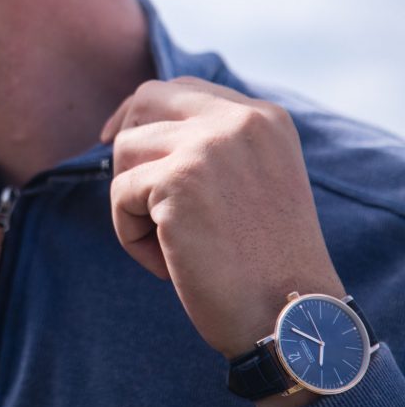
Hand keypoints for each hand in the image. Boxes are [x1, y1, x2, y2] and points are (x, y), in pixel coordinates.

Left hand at [100, 77, 344, 360]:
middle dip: (124, 140)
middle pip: (146, 99)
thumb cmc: (265, 265)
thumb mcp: (253, 183)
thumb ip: (213, 148)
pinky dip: (130, 235)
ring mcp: (208, 146)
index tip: (115, 139)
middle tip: (128, 191)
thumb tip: (133, 129)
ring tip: (167, 243)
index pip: (183, 89)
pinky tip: (167, 263)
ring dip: (131, 201)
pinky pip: (120, 195)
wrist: (290, 317)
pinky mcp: (178, 180)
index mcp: (265, 118)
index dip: (142, 113)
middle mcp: (240, 120)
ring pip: (125, 149)